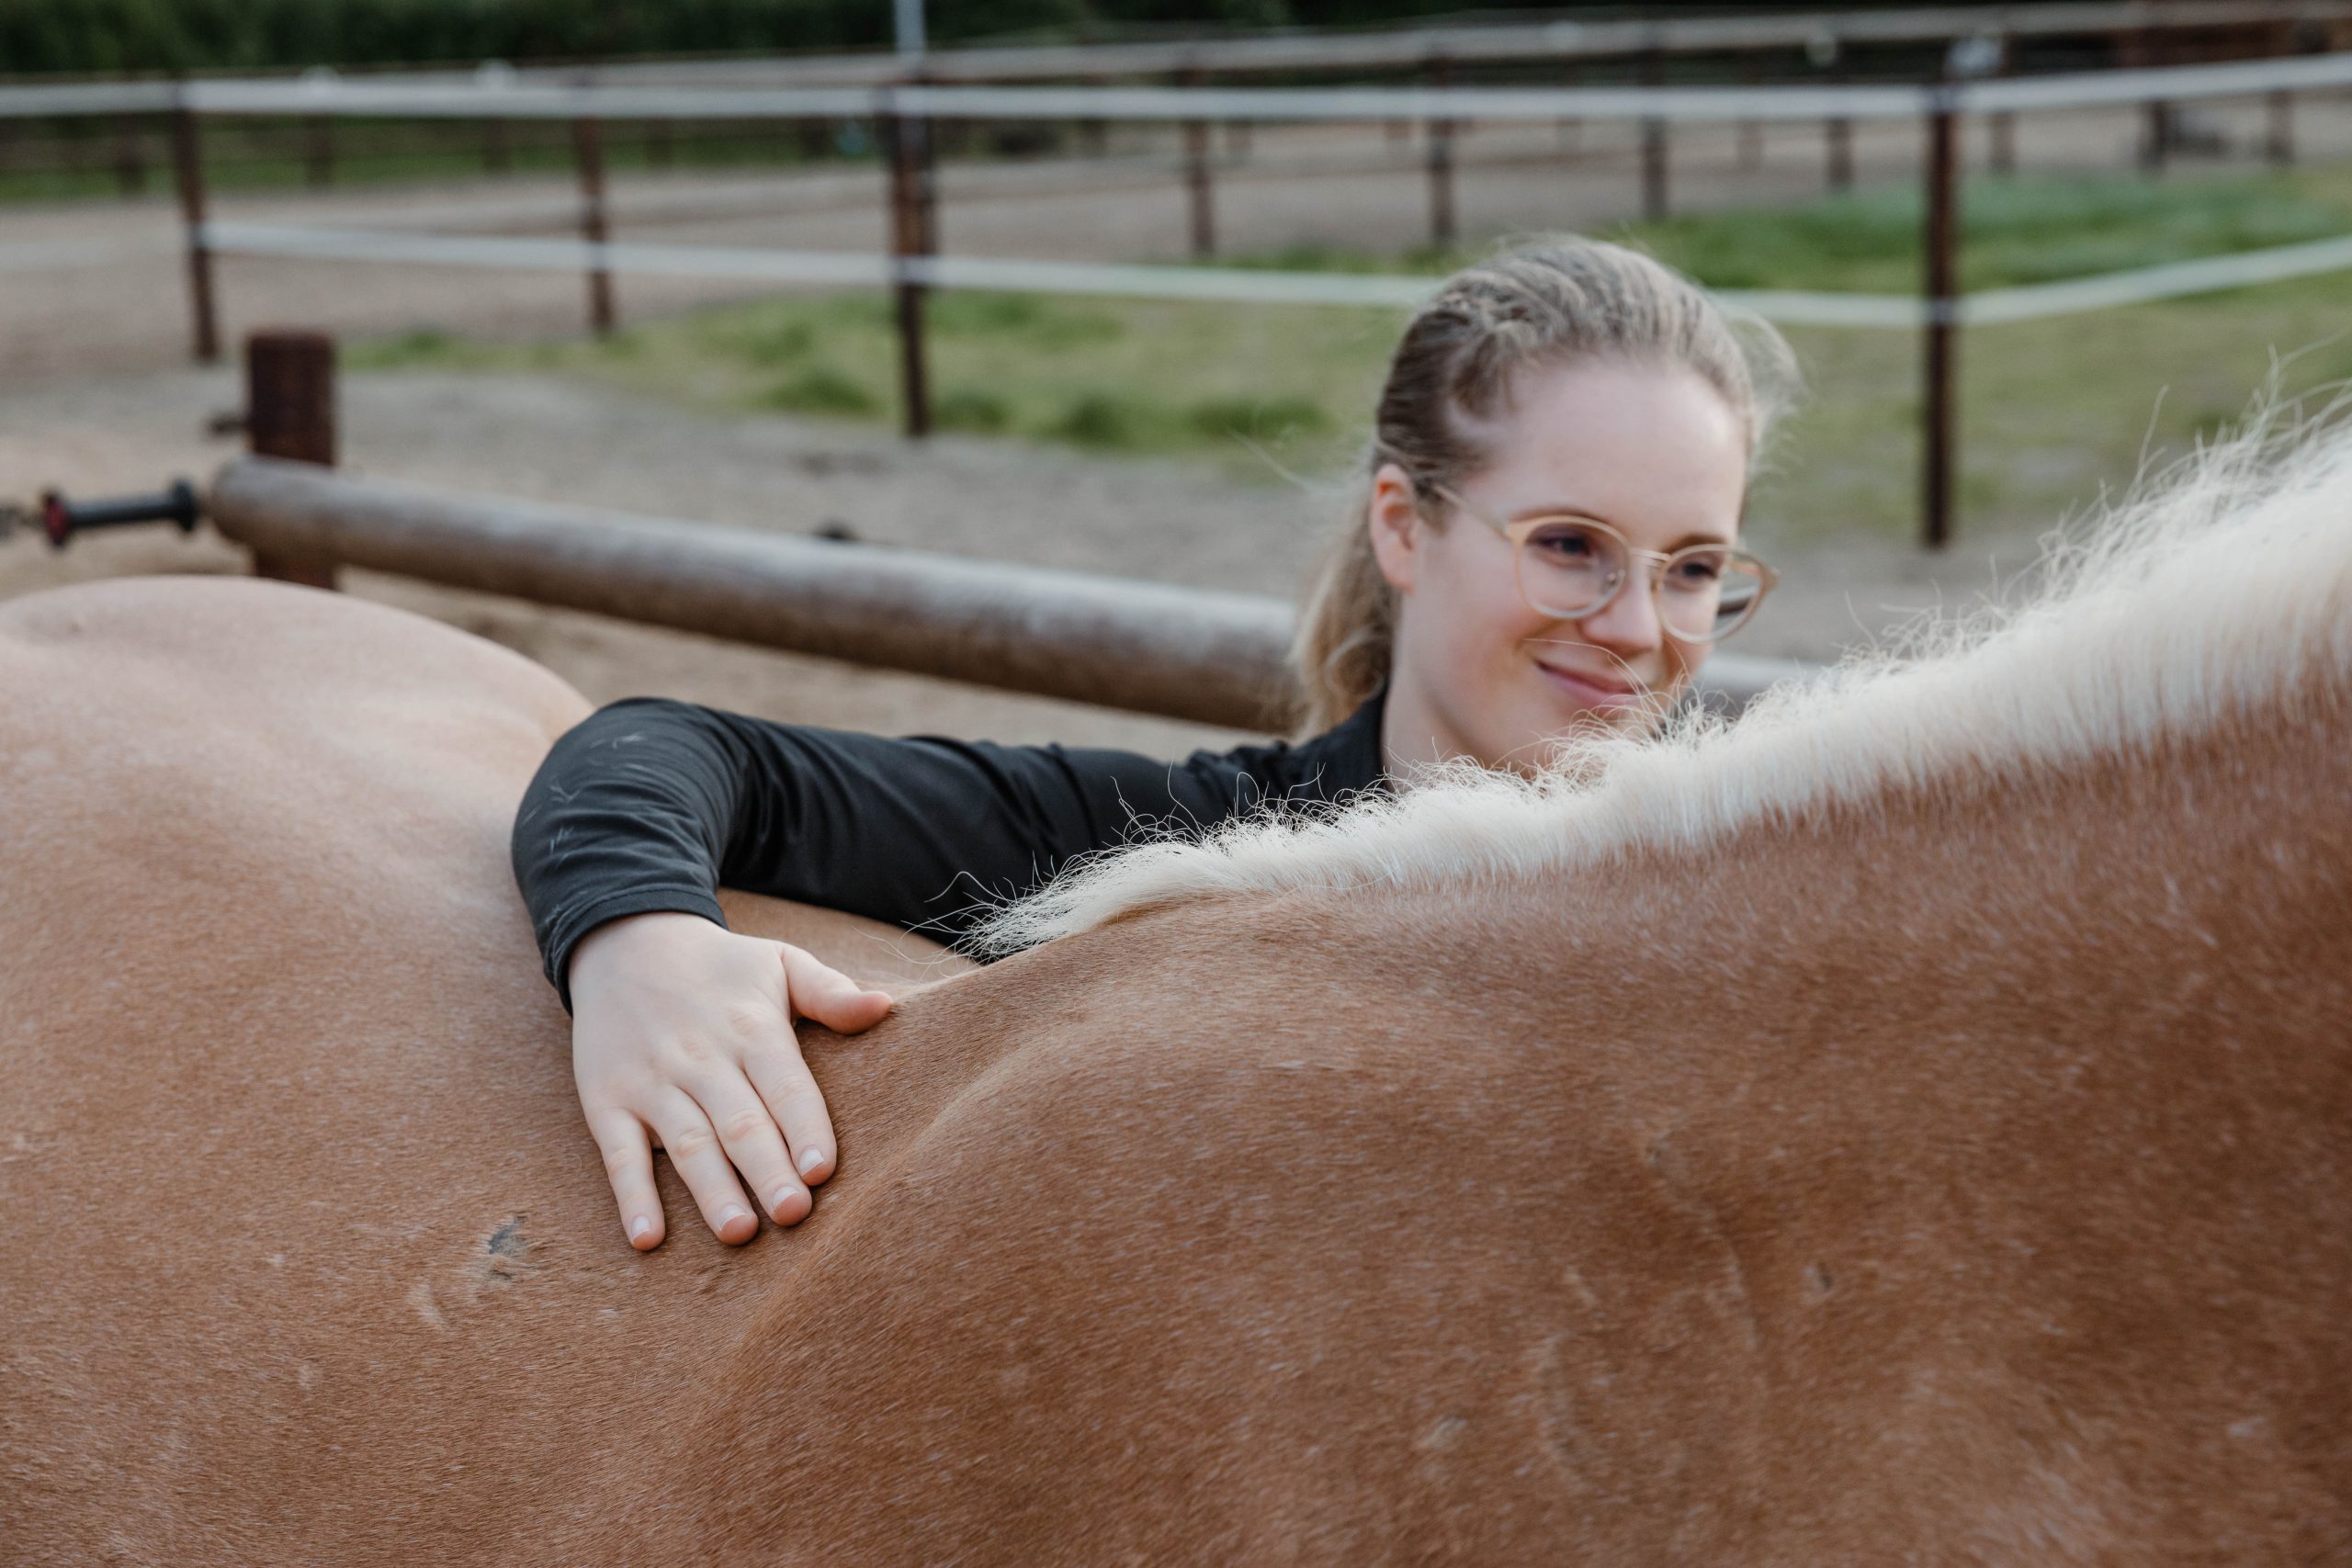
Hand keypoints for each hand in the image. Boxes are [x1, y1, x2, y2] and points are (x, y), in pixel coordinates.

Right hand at [567, 911, 893, 1250]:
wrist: (625, 943)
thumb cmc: (721, 968)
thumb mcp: (780, 963)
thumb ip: (831, 994)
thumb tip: (886, 1007)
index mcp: (751, 1028)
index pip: (784, 1085)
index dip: (804, 1128)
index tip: (823, 1171)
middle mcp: (702, 1058)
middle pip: (740, 1122)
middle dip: (767, 1170)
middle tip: (793, 1214)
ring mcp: (652, 1082)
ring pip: (686, 1143)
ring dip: (710, 1190)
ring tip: (738, 1232)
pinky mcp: (607, 1101)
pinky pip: (619, 1154)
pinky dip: (631, 1197)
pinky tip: (647, 1238)